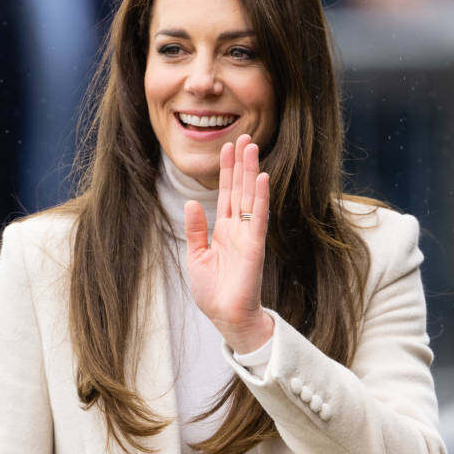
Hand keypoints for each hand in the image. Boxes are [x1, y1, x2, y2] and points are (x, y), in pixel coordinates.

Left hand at [184, 134, 273, 353]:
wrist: (225, 316)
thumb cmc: (212, 292)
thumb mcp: (196, 256)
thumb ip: (196, 229)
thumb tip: (191, 202)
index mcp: (223, 230)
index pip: (226, 194)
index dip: (227, 171)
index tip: (228, 147)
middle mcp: (237, 228)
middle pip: (240, 189)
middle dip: (241, 163)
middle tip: (244, 136)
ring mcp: (248, 235)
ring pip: (250, 196)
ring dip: (251, 171)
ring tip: (252, 147)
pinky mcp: (255, 245)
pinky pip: (259, 217)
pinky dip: (261, 197)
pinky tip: (261, 177)